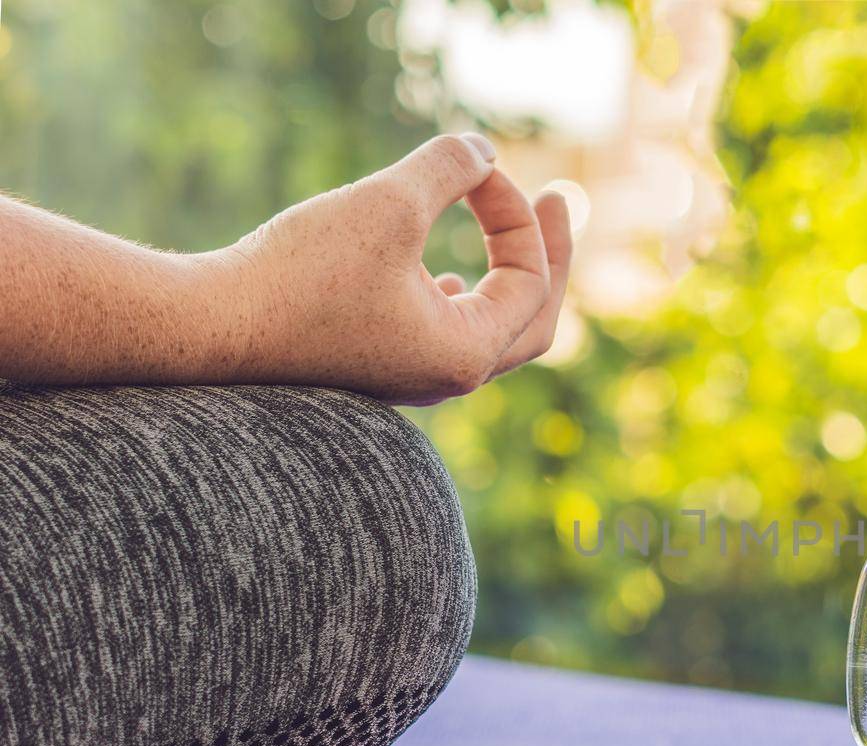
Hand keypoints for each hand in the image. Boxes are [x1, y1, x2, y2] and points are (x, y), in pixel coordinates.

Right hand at [223, 133, 572, 404]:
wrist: (207, 328)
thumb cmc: (299, 273)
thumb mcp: (387, 204)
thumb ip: (447, 170)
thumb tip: (482, 149)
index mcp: (466, 354)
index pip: (530, 280)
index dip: (518, 214)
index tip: (479, 168)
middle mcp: (448, 378)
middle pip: (534, 319)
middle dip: (548, 254)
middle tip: (561, 202)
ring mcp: (412, 377)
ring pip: (490, 330)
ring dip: (508, 278)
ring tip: (517, 232)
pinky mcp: (375, 366)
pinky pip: (444, 337)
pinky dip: (462, 301)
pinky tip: (449, 279)